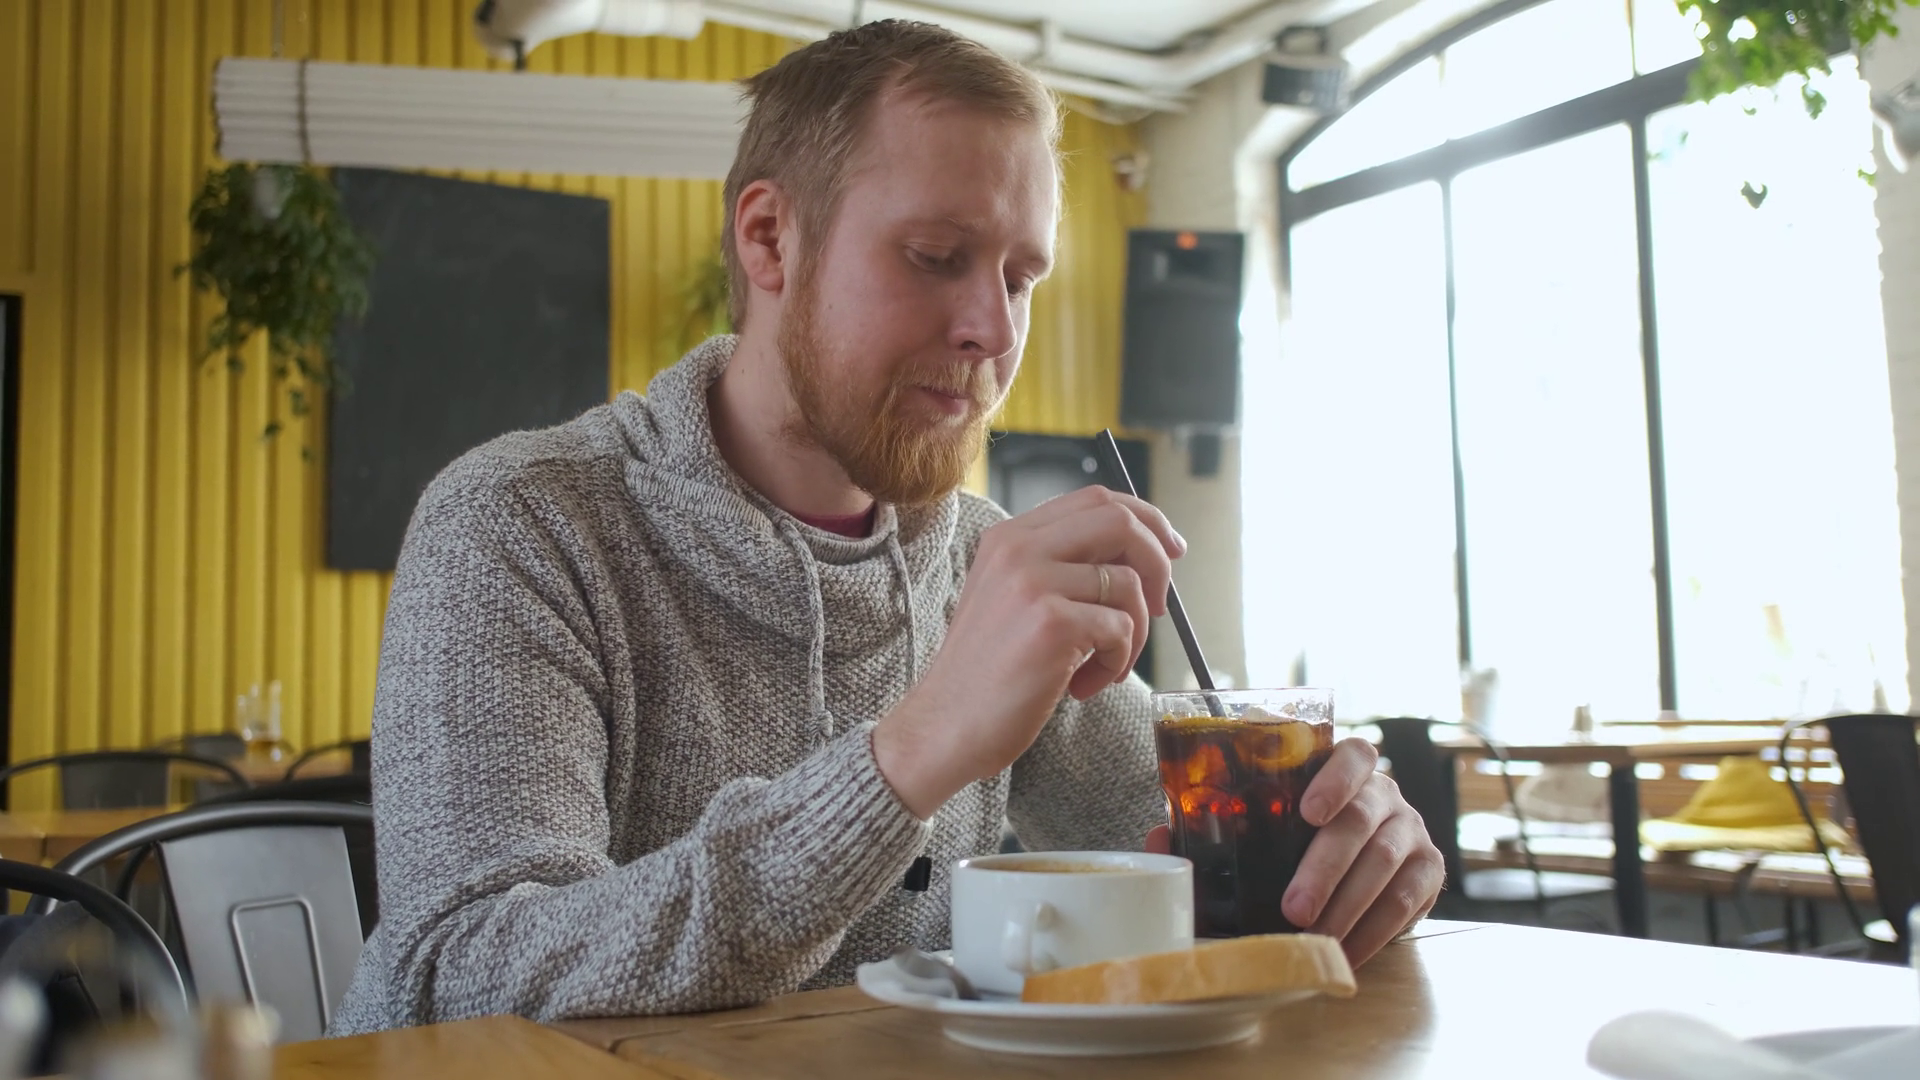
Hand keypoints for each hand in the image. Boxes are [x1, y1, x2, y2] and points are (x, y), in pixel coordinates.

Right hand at [874, 485, 1185, 818]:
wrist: (946, 725)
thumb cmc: (988, 673)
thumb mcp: (1015, 599)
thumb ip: (1063, 568)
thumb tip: (1143, 557)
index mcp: (1009, 537)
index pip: (1096, 499)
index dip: (1145, 519)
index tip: (1169, 550)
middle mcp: (1019, 548)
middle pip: (1120, 521)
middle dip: (1157, 561)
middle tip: (1159, 606)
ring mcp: (1034, 582)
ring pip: (1128, 585)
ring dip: (1132, 636)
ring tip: (1100, 667)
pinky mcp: (1053, 623)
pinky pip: (1121, 630)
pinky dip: (1115, 664)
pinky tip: (1083, 686)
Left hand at [1144, 739, 1443, 965]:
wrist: (1358, 867)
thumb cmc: (1295, 839)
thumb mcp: (1262, 825)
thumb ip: (1217, 827)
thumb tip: (1157, 839)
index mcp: (1345, 769)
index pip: (1352, 755)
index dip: (1334, 778)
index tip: (1307, 810)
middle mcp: (1385, 794)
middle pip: (1362, 820)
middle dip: (1325, 866)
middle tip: (1293, 907)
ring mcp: (1412, 830)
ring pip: (1385, 863)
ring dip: (1347, 905)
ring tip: (1313, 935)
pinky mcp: (1429, 871)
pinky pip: (1408, 902)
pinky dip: (1375, 930)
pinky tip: (1345, 950)